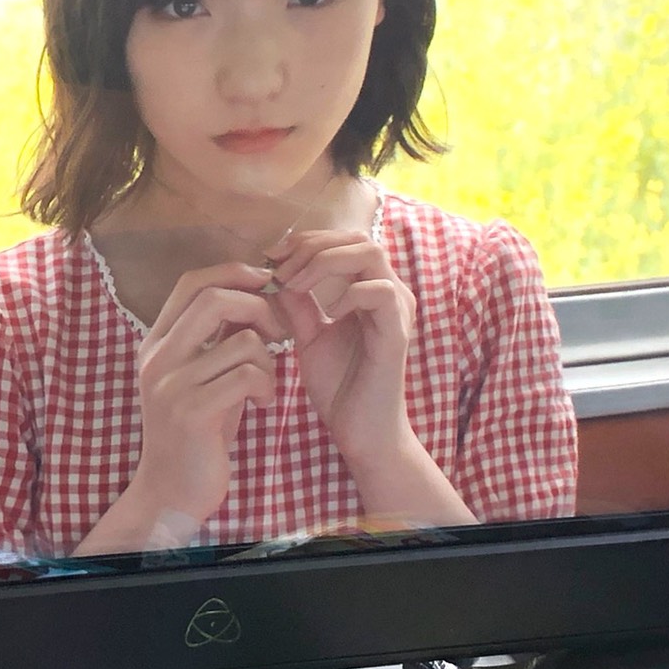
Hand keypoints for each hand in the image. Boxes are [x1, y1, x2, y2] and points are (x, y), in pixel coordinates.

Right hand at [128, 262, 282, 525]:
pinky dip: (267, 385)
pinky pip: (247, 375)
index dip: (232, 272)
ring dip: (269, 359)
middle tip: (278, 331)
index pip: (191, 282)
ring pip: (242, 341)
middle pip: (214, 298)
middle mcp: (157, 357)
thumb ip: (217, 338)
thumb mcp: (202, 376)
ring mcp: (171, 384)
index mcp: (157, 342)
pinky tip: (264, 404)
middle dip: (258, 306)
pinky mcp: (191, 412)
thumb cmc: (198, 432)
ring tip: (267, 383)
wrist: (171, 493)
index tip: (264, 281)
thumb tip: (255, 295)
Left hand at [265, 230, 416, 463]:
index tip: (272, 257)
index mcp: (368, 288)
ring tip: (297, 282)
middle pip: (357, 237)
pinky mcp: (396, 332)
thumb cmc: (340, 386)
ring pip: (371, 253)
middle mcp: (389, 292)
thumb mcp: (308, 336)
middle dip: (313, 245)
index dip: (306, 240)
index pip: (343, 239)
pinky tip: (327, 311)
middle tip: (281, 268)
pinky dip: (349, 292)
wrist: (359, 432)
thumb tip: (274, 273)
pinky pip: (380, 291)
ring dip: (326, 261)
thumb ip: (297, 304)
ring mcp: (396, 310)